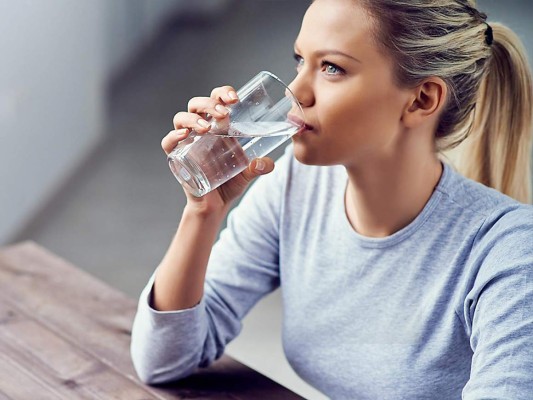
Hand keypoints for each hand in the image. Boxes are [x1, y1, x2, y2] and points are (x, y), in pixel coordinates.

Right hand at [161, 85, 274, 214]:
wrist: (215, 205)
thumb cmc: (230, 182)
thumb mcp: (248, 173)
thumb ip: (259, 167)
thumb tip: (269, 163)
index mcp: (218, 126)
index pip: (216, 100)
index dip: (223, 93)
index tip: (235, 98)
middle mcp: (200, 130)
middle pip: (197, 104)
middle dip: (209, 103)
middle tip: (224, 114)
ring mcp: (187, 142)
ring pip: (181, 118)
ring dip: (193, 118)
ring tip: (206, 127)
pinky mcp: (177, 157)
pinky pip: (168, 142)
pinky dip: (173, 136)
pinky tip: (184, 136)